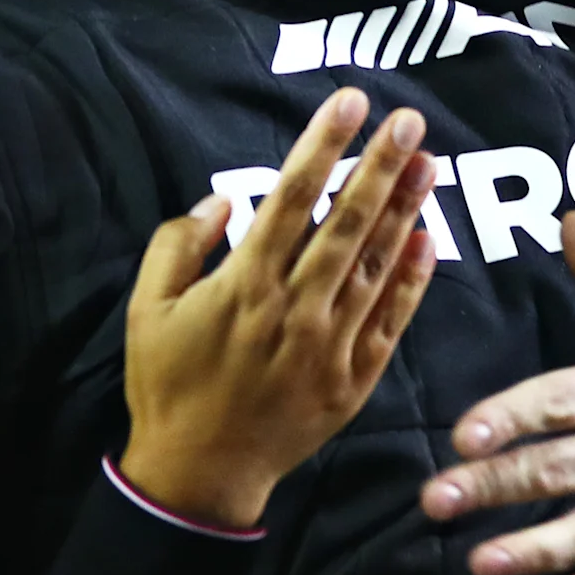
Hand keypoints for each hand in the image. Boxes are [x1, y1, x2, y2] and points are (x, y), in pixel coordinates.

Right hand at [123, 89, 435, 527]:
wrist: (200, 472)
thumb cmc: (167, 385)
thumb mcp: (147, 309)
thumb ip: (176, 246)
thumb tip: (222, 200)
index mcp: (244, 285)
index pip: (292, 197)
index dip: (323, 144)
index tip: (350, 102)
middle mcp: (295, 308)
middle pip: (347, 223)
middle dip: (380, 166)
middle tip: (410, 121)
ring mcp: (330, 345)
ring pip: (377, 265)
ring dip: (404, 210)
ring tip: (427, 163)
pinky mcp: (353, 379)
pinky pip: (391, 320)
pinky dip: (412, 279)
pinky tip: (428, 239)